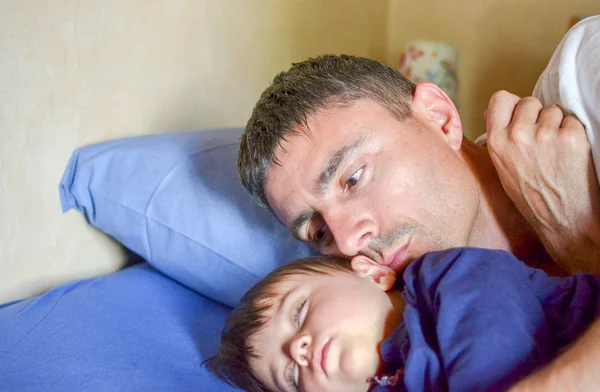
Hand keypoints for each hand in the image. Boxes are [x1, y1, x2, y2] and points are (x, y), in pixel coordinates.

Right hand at [485, 90, 599, 273]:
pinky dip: (574, 133)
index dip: (512, 105)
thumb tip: (497, 111)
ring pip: (553, 110)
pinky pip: (572, 120)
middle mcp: (518, 136)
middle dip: (537, 116)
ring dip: (557, 125)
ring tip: (556, 150)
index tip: (519, 115)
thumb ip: (500, 138)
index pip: (500, 99)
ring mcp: (545, 135)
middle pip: (529, 102)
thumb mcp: (502, 168)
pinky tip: (569, 154)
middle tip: (541, 140)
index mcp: (496, 142)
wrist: (563, 220)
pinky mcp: (571, 137)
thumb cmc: (532, 197)